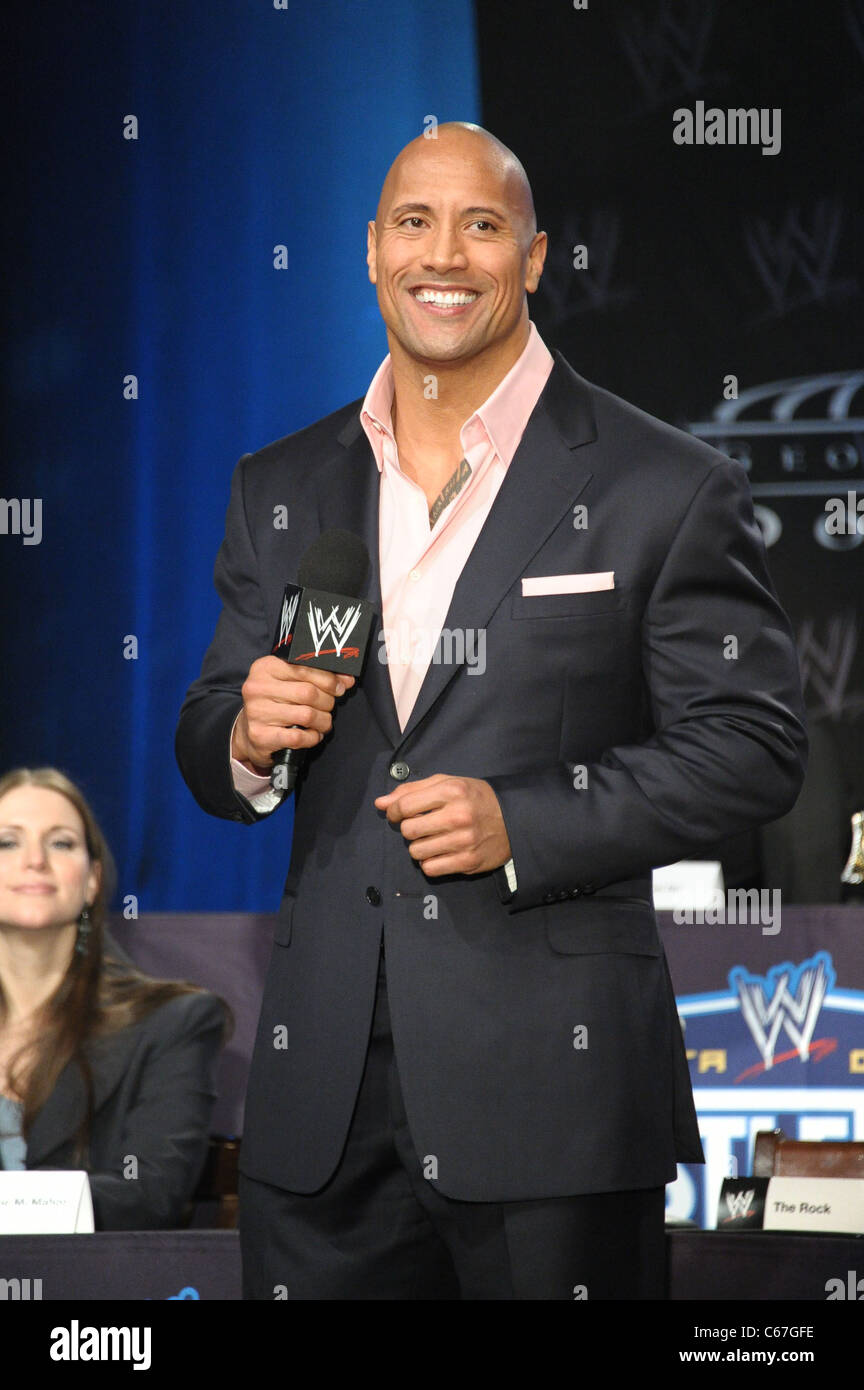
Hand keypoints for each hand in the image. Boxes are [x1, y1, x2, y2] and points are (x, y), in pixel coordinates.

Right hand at [232, 655, 354, 772]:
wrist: (248, 731)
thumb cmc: (275, 702)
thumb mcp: (290, 683)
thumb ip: (318, 677)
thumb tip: (347, 679)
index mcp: (266, 667)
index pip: (305, 668)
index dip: (329, 679)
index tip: (340, 687)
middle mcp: (257, 688)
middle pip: (309, 693)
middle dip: (327, 702)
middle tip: (329, 707)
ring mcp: (257, 712)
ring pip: (307, 715)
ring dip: (323, 721)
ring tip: (323, 723)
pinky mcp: (260, 736)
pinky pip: (298, 737)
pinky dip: (312, 737)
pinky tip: (312, 735)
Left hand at [374, 774, 510, 877]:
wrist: (514, 820)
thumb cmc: (475, 798)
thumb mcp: (448, 783)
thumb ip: (412, 790)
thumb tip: (380, 803)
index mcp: (451, 791)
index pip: (405, 806)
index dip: (394, 811)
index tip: (397, 814)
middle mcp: (457, 815)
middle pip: (408, 830)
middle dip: (409, 829)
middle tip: (421, 826)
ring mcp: (463, 841)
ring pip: (416, 852)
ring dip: (419, 847)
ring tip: (433, 840)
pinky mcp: (468, 862)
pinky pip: (430, 868)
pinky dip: (430, 862)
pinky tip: (440, 853)